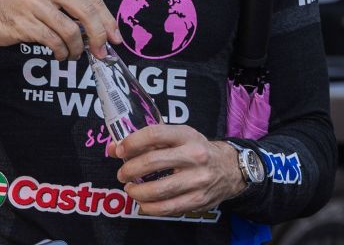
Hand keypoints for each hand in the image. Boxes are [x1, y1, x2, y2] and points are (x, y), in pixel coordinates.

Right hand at [0, 0, 121, 58]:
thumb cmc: (16, 5)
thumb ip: (68, 6)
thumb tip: (98, 30)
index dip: (108, 20)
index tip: (116, 39)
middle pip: (87, 12)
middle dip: (98, 36)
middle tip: (101, 52)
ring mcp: (35, 4)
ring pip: (70, 31)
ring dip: (76, 49)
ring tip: (71, 55)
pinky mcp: (24, 22)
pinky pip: (52, 41)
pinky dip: (60, 52)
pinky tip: (58, 54)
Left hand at [111, 125, 243, 216]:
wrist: (229, 168)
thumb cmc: (196, 150)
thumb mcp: (178, 137)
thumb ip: (148, 141)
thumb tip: (114, 149)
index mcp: (187, 135)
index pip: (154, 134)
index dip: (132, 142)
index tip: (120, 150)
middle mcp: (194, 156)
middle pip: (152, 162)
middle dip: (129, 169)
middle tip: (122, 174)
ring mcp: (198, 180)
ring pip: (158, 190)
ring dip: (136, 191)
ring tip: (130, 189)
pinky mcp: (198, 200)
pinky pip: (168, 208)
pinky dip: (149, 207)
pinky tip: (143, 203)